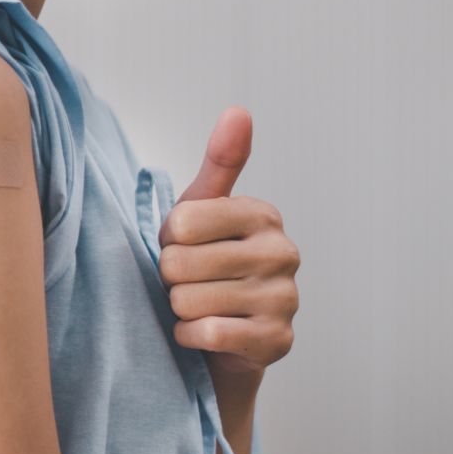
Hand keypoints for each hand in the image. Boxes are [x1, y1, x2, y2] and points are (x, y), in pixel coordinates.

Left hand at [157, 107, 299, 389]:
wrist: (220, 342)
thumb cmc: (204, 267)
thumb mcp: (203, 212)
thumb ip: (219, 163)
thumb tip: (239, 111)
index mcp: (263, 215)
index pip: (180, 222)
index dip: (167, 241)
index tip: (184, 249)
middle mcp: (283, 253)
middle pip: (179, 263)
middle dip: (170, 279)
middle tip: (189, 283)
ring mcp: (285, 299)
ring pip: (188, 300)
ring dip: (179, 310)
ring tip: (197, 307)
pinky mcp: (276, 341)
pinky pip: (205, 333)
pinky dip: (189, 337)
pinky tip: (202, 333)